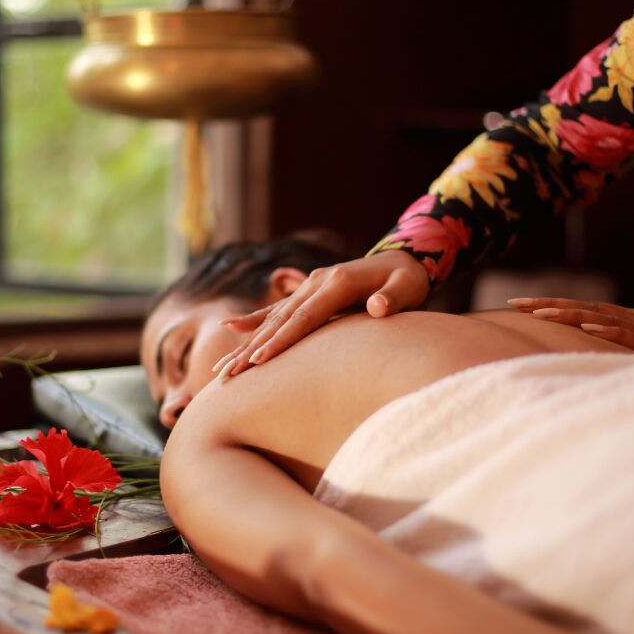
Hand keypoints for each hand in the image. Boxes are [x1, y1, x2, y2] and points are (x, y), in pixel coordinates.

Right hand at [213, 250, 429, 379]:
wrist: (401, 259)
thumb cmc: (407, 279)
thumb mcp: (409, 286)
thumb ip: (392, 298)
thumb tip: (377, 307)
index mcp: (337, 282)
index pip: (304, 318)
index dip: (281, 340)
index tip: (259, 360)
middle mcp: (316, 282)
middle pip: (280, 320)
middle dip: (253, 348)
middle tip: (229, 373)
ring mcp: (309, 286)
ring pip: (273, 318)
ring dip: (247, 342)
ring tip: (225, 366)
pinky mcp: (308, 292)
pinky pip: (276, 310)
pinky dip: (253, 320)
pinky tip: (229, 327)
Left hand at [507, 297, 633, 353]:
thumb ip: (617, 345)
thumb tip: (586, 348)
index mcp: (624, 319)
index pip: (579, 308)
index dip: (548, 305)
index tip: (517, 305)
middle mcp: (630, 318)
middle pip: (581, 307)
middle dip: (545, 305)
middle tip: (514, 304)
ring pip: (599, 317)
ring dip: (568, 314)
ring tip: (539, 314)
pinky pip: (629, 336)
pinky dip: (608, 331)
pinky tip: (588, 328)